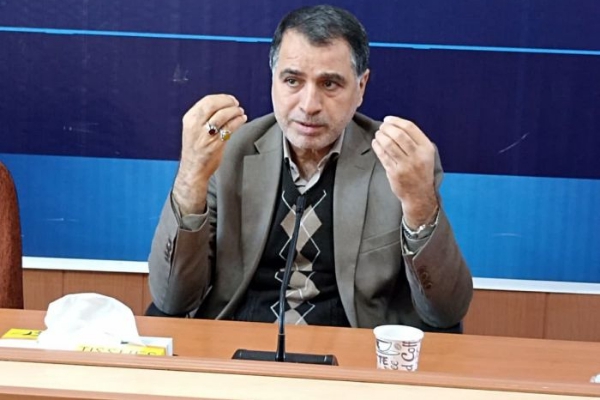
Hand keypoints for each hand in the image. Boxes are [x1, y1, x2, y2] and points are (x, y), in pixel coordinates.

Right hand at [173, 94, 246, 214]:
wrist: (194, 169)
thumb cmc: (196, 148)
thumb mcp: (194, 128)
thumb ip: (204, 116)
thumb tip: (224, 104)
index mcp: (190, 119)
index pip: (206, 100)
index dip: (222, 98)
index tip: (231, 99)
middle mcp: (196, 125)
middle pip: (214, 105)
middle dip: (228, 102)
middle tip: (236, 104)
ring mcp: (205, 135)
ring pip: (223, 115)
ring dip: (235, 111)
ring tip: (241, 112)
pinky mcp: (215, 144)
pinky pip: (230, 127)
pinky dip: (238, 121)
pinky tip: (242, 120)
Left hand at [371, 116, 437, 227]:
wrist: (419, 195)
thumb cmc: (420, 172)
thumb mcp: (425, 155)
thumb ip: (414, 141)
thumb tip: (395, 124)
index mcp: (426, 148)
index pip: (410, 127)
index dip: (396, 121)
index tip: (388, 119)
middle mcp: (417, 156)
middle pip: (398, 135)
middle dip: (386, 128)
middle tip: (381, 127)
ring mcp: (406, 165)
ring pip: (389, 144)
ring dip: (380, 136)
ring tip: (378, 134)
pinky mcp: (395, 173)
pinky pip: (383, 156)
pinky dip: (377, 147)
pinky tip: (375, 143)